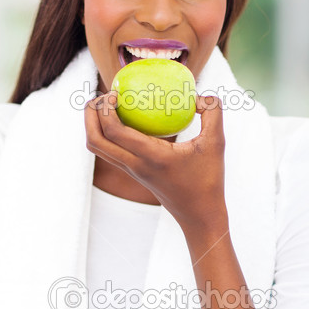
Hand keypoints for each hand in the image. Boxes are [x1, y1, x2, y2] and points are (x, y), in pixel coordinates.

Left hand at [84, 92, 227, 233]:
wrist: (198, 215)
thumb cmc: (209, 180)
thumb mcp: (217, 143)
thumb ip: (213, 112)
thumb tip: (199, 95)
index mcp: (150, 157)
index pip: (114, 132)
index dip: (106, 109)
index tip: (115, 92)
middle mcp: (135, 166)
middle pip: (95, 140)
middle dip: (90, 115)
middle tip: (101, 95)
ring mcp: (131, 171)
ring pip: (98, 148)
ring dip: (94, 125)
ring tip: (106, 105)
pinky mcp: (133, 174)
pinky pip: (110, 151)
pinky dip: (108, 134)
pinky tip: (125, 119)